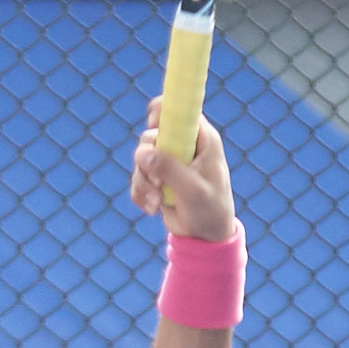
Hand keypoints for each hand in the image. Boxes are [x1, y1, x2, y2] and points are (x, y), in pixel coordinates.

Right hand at [129, 105, 236, 243]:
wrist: (205, 237)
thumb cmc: (210, 209)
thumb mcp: (192, 189)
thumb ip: (170, 168)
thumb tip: (143, 152)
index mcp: (202, 139)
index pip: (181, 111)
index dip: (162, 110)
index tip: (153, 122)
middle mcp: (184, 146)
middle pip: (151, 136)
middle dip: (147, 160)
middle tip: (157, 181)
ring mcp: (169, 162)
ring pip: (141, 158)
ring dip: (143, 182)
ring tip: (156, 202)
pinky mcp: (157, 179)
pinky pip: (138, 178)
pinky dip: (140, 194)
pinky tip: (152, 208)